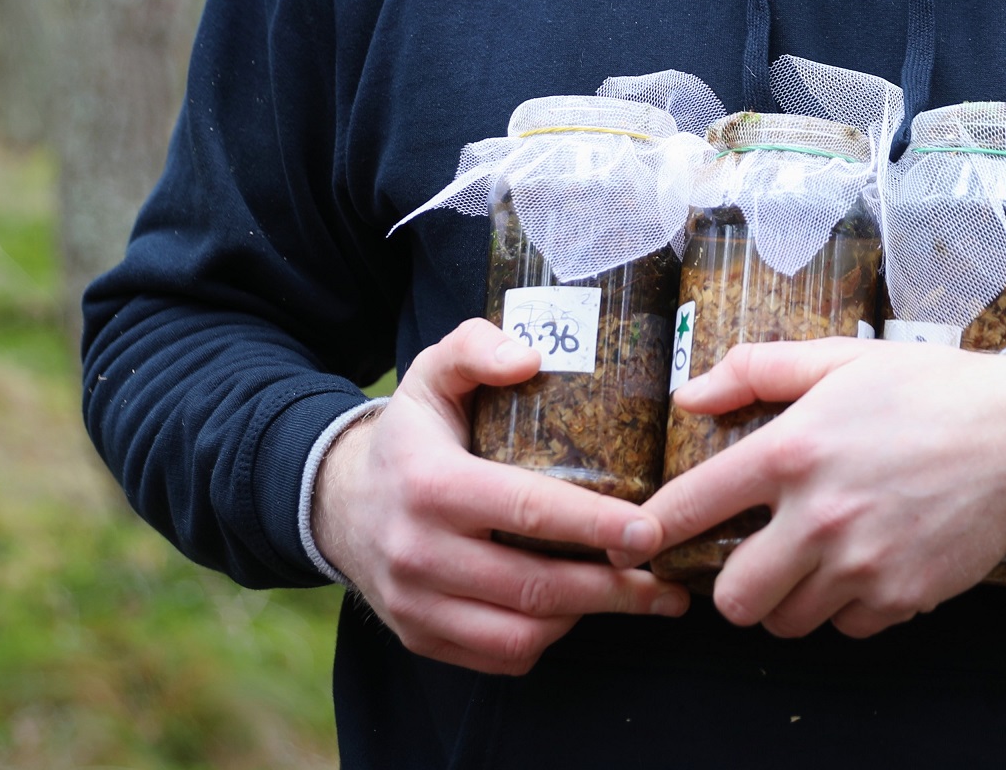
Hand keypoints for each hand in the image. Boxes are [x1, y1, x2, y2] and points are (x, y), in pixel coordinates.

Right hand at [311, 317, 689, 674]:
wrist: (339, 502)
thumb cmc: (411, 436)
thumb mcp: (432, 374)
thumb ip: (476, 348)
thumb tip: (529, 357)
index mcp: (430, 484)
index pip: (526, 510)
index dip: (595, 525)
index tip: (651, 530)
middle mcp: (418, 553)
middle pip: (534, 588)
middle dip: (613, 589)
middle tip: (666, 578)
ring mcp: (416, 604)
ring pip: (521, 635)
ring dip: (587, 619)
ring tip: (635, 596)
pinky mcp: (421, 638)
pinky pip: (500, 657)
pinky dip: (546, 640)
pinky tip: (576, 610)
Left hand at [629, 338, 1005, 638]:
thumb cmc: (930, 390)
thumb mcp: (840, 359)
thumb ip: (757, 371)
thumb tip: (690, 395)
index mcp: (793, 450)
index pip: (693, 506)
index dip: (654, 529)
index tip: (639, 542)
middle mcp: (819, 516)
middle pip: (733, 597)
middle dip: (733, 583)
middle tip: (752, 557)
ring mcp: (862, 565)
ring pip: (786, 621)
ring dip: (789, 598)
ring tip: (813, 559)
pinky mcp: (901, 598)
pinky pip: (845, 628)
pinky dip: (846, 608)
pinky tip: (864, 566)